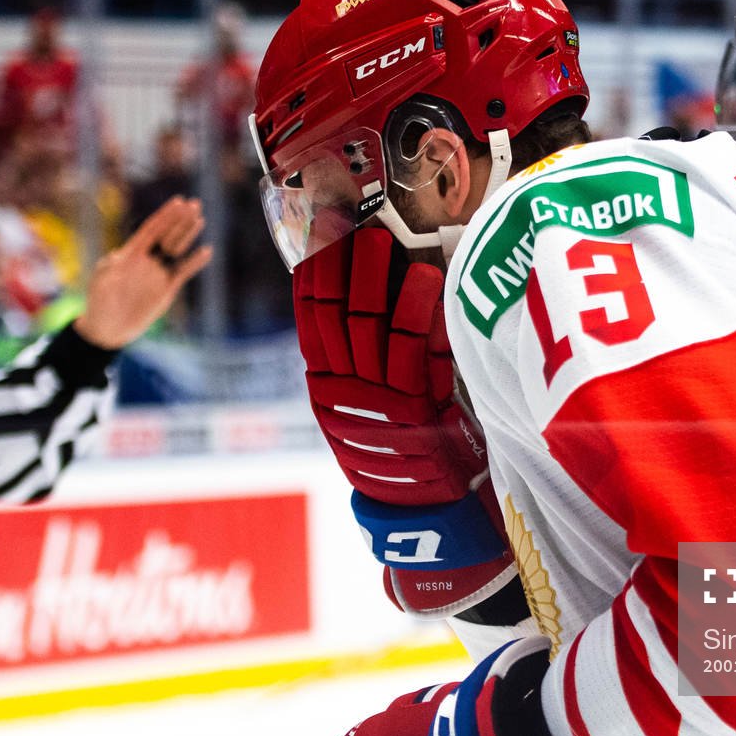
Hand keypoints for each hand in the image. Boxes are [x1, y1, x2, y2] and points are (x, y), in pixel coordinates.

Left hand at [73, 196, 213, 349]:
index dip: (164, 216)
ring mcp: (158, 273)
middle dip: (180, 220)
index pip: (151, 230)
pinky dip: (195, 263)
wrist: (109, 328)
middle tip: (195, 204)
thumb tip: (117, 256)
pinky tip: (206, 251)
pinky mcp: (167, 289)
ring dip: (188, 235)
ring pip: (177, 250)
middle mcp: (147, 260)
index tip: (178, 202)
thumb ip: (108, 269)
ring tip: (200, 219)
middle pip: (167, 235)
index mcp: (131, 254)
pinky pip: (183, 272)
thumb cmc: (99, 303)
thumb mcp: (100, 284)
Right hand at [294, 227, 485, 504]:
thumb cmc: (398, 450)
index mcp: (326, 385)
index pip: (310, 317)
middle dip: (341, 264)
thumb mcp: (363, 408)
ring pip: (369, 326)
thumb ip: (357, 361)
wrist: (419, 512)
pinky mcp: (415, 408)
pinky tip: (425, 279)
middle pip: (335, 314)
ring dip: (374, 279)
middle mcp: (344, 388)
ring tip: (381, 240)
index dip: (314, 271)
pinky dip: (418, 312)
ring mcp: (377, 398)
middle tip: (350, 223)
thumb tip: (364, 298)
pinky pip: (415, 351)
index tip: (319, 230)